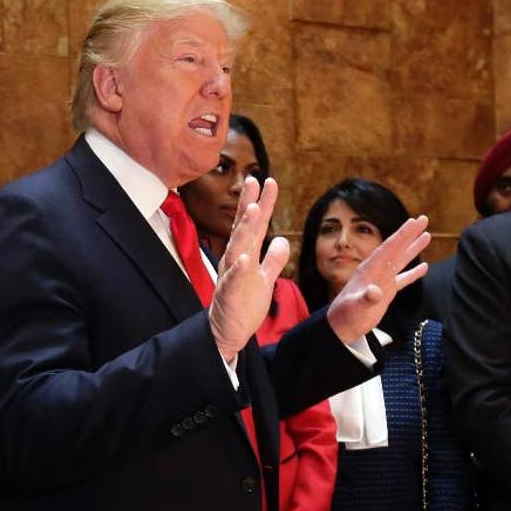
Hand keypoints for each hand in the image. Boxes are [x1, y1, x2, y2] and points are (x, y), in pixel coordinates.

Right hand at [208, 176, 289, 360]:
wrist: (227, 331)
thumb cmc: (243, 304)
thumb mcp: (264, 279)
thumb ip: (274, 260)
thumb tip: (283, 241)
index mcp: (247, 255)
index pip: (256, 224)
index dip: (262, 203)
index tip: (269, 181)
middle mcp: (237, 260)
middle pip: (244, 228)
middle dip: (250, 204)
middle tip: (254, 180)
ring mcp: (232, 275)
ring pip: (238, 247)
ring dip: (244, 228)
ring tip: (253, 209)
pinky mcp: (230, 292)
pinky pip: (234, 278)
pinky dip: (238, 268)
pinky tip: (245, 258)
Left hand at [326, 216, 430, 343]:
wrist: (342, 326)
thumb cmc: (346, 315)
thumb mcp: (355, 306)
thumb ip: (366, 298)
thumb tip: (375, 292)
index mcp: (370, 269)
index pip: (389, 247)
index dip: (402, 234)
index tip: (414, 221)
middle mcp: (377, 270)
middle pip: (397, 248)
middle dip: (410, 234)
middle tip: (424, 219)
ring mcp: (382, 280)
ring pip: (401, 260)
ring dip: (413, 248)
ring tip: (426, 236)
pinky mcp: (386, 291)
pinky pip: (402, 279)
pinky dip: (413, 273)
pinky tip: (424, 267)